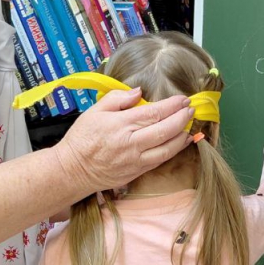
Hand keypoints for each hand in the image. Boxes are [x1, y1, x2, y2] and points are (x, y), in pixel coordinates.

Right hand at [53, 89, 193, 194]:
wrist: (72, 170)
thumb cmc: (82, 138)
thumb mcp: (94, 111)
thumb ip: (117, 98)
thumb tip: (139, 92)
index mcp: (121, 124)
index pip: (154, 112)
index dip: (172, 105)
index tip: (183, 99)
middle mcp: (131, 143)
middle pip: (165, 130)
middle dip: (182, 118)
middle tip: (191, 109)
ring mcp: (135, 160)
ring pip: (167, 148)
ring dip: (182, 135)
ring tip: (190, 124)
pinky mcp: (137, 172)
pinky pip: (160, 160)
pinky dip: (174, 150)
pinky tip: (181, 142)